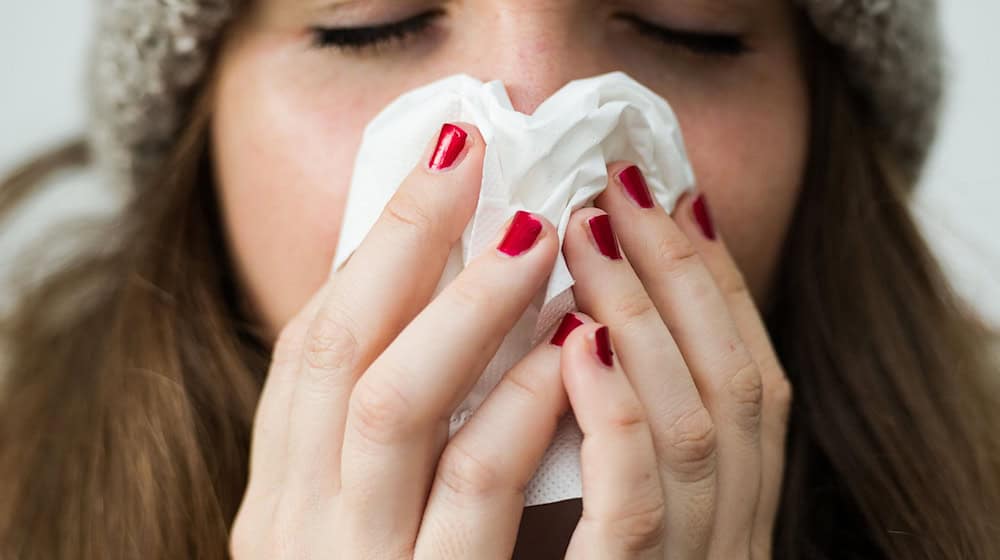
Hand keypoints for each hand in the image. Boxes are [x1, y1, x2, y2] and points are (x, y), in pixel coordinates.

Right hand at [230, 123, 572, 557]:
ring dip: (470, 304)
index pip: (308, 347)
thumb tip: (447, 310)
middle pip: (336, 350)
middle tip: (470, 161)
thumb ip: (388, 442)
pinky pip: (477, 482)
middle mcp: (297, 523)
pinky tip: (570, 347)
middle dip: (403, 240)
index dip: (369, 249)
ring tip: (535, 236)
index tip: (432, 171)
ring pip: (396, 404)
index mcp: (279, 497)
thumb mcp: (359, 528)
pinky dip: (523, 401)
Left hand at [556, 162, 792, 558]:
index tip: (674, 198)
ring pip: (693, 426)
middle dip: (681, 272)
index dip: (717, 281)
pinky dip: (615, 415)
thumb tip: (581, 317)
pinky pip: (637, 504)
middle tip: (620, 184)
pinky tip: (576, 342)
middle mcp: (731, 537)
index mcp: (734, 513)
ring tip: (586, 230)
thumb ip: (622, 428)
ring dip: (642, 314)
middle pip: (732, 383)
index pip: (750, 379)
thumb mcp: (606, 511)